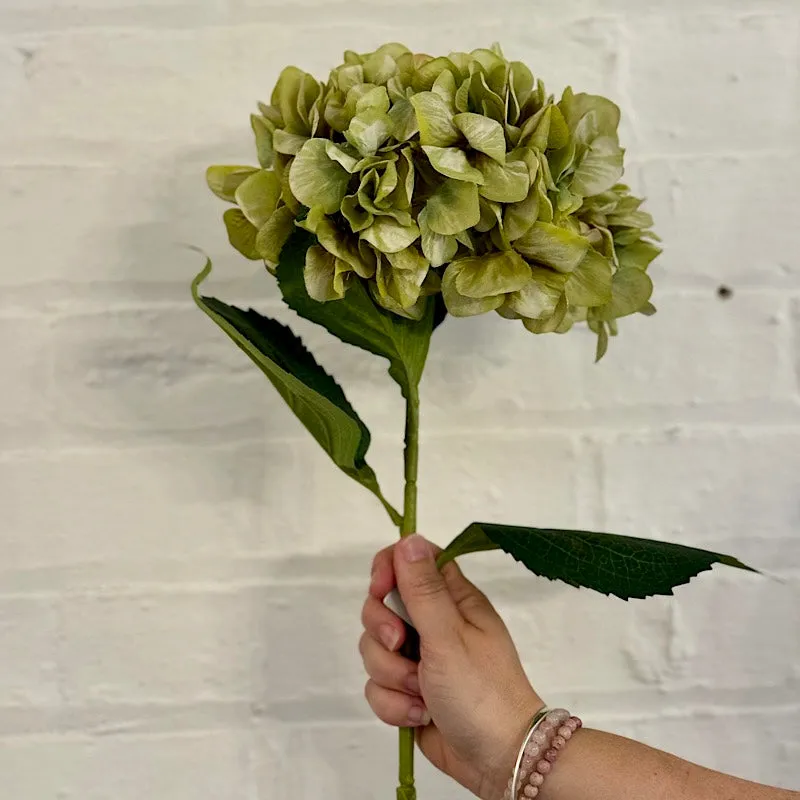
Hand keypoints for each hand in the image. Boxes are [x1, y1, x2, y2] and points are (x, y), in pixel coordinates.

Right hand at [360, 534, 543, 799]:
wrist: (498, 760)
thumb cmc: (481, 691)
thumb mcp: (449, 635)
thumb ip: (423, 589)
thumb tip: (408, 538)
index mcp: (453, 600)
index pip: (411, 561)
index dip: (388, 569)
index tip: (380, 589)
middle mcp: (434, 623)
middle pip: (381, 606)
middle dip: (383, 632)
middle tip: (404, 647)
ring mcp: (420, 658)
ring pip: (374, 649)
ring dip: (392, 676)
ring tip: (421, 692)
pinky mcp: (408, 691)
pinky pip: (378, 687)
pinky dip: (394, 704)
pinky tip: (420, 714)